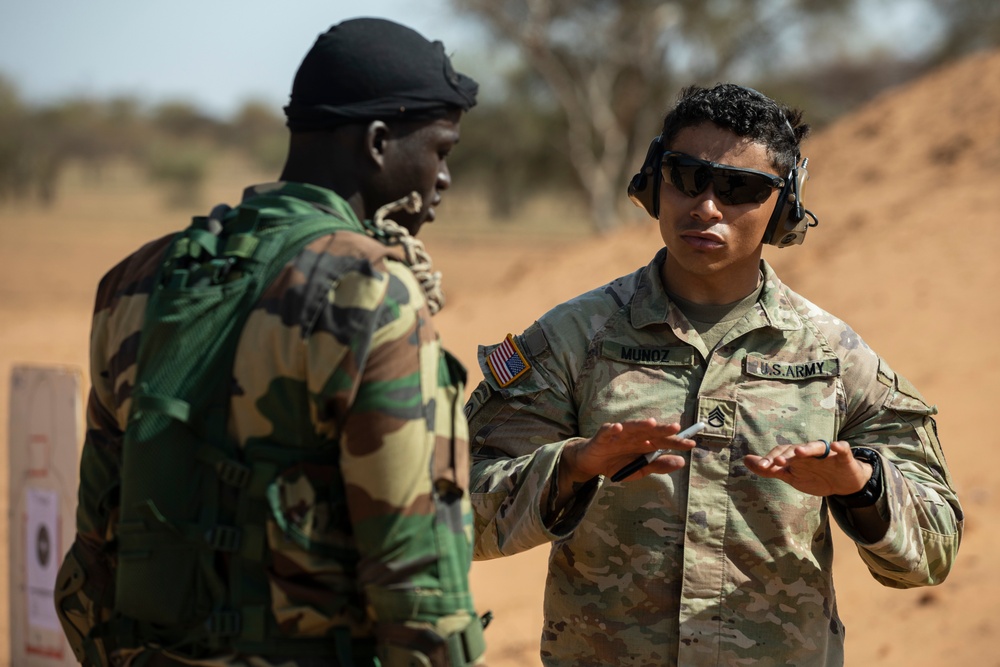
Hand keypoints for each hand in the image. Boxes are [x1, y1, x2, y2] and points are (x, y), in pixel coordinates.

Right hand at [560, 419, 695, 487]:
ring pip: (630, 428)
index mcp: (644, 443)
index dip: (675, 442)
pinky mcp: (602, 437)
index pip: (662, 441)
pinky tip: (618, 428)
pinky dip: (612, 429)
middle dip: (662, 430)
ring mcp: (618, 435)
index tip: (690, 445)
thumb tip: (681, 462)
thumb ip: (658, 466)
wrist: (591, 464)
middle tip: (675, 428)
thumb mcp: (639, 469)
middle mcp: (633, 436)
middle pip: (649, 431)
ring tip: (651, 423)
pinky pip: (607, 432)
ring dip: (640, 425)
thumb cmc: (616, 463)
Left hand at [744, 440, 871, 496]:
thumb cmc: (815, 477)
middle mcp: (809, 451)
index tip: (762, 467)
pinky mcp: (844, 457)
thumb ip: (770, 469)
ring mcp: (827, 453)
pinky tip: (837, 446)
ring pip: (816, 446)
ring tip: (799, 451)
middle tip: (777, 462)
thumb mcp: (791, 476)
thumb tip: (745, 460)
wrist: (844, 485)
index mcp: (796, 456)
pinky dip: (840, 447)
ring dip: (807, 448)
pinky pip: (843, 449)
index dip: (771, 459)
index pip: (781, 453)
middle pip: (796, 449)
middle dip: (786, 455)